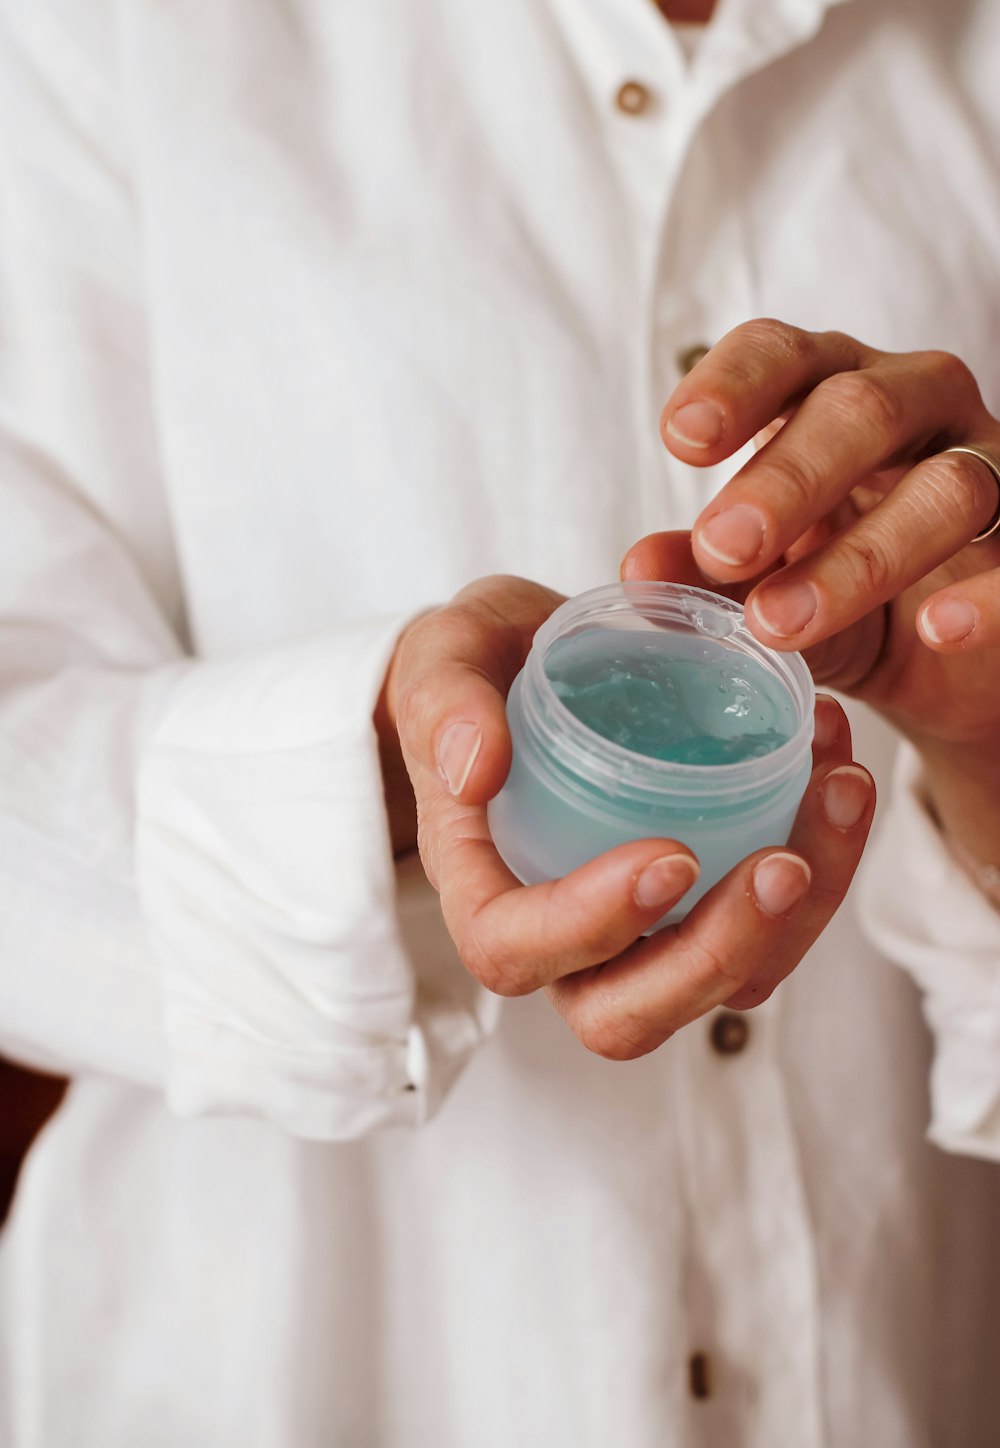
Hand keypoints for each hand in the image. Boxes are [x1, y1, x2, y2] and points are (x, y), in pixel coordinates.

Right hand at [379, 574, 874, 1057]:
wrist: (531, 660)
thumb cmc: (477, 669)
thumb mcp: (445, 658)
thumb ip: (445, 703)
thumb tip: (476, 767)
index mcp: (483, 887)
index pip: (516, 951)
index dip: (591, 927)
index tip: (672, 854)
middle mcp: (560, 936)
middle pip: (625, 1015)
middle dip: (715, 957)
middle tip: (784, 864)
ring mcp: (637, 932)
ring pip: (718, 984)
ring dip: (797, 914)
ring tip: (839, 789)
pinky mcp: (700, 902)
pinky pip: (768, 927)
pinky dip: (823, 860)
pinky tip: (840, 770)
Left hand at [626, 319, 999, 870]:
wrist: (944, 665)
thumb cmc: (841, 594)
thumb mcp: (765, 585)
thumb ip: (707, 578)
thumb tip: (639, 568)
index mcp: (831, 392)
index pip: (784, 353)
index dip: (735, 385)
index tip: (682, 440)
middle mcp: (917, 407)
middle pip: (860, 410)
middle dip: (786, 479)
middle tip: (721, 546)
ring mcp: (990, 466)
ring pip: (947, 486)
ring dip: (862, 556)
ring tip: (780, 622)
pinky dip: (988, 596)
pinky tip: (938, 628)